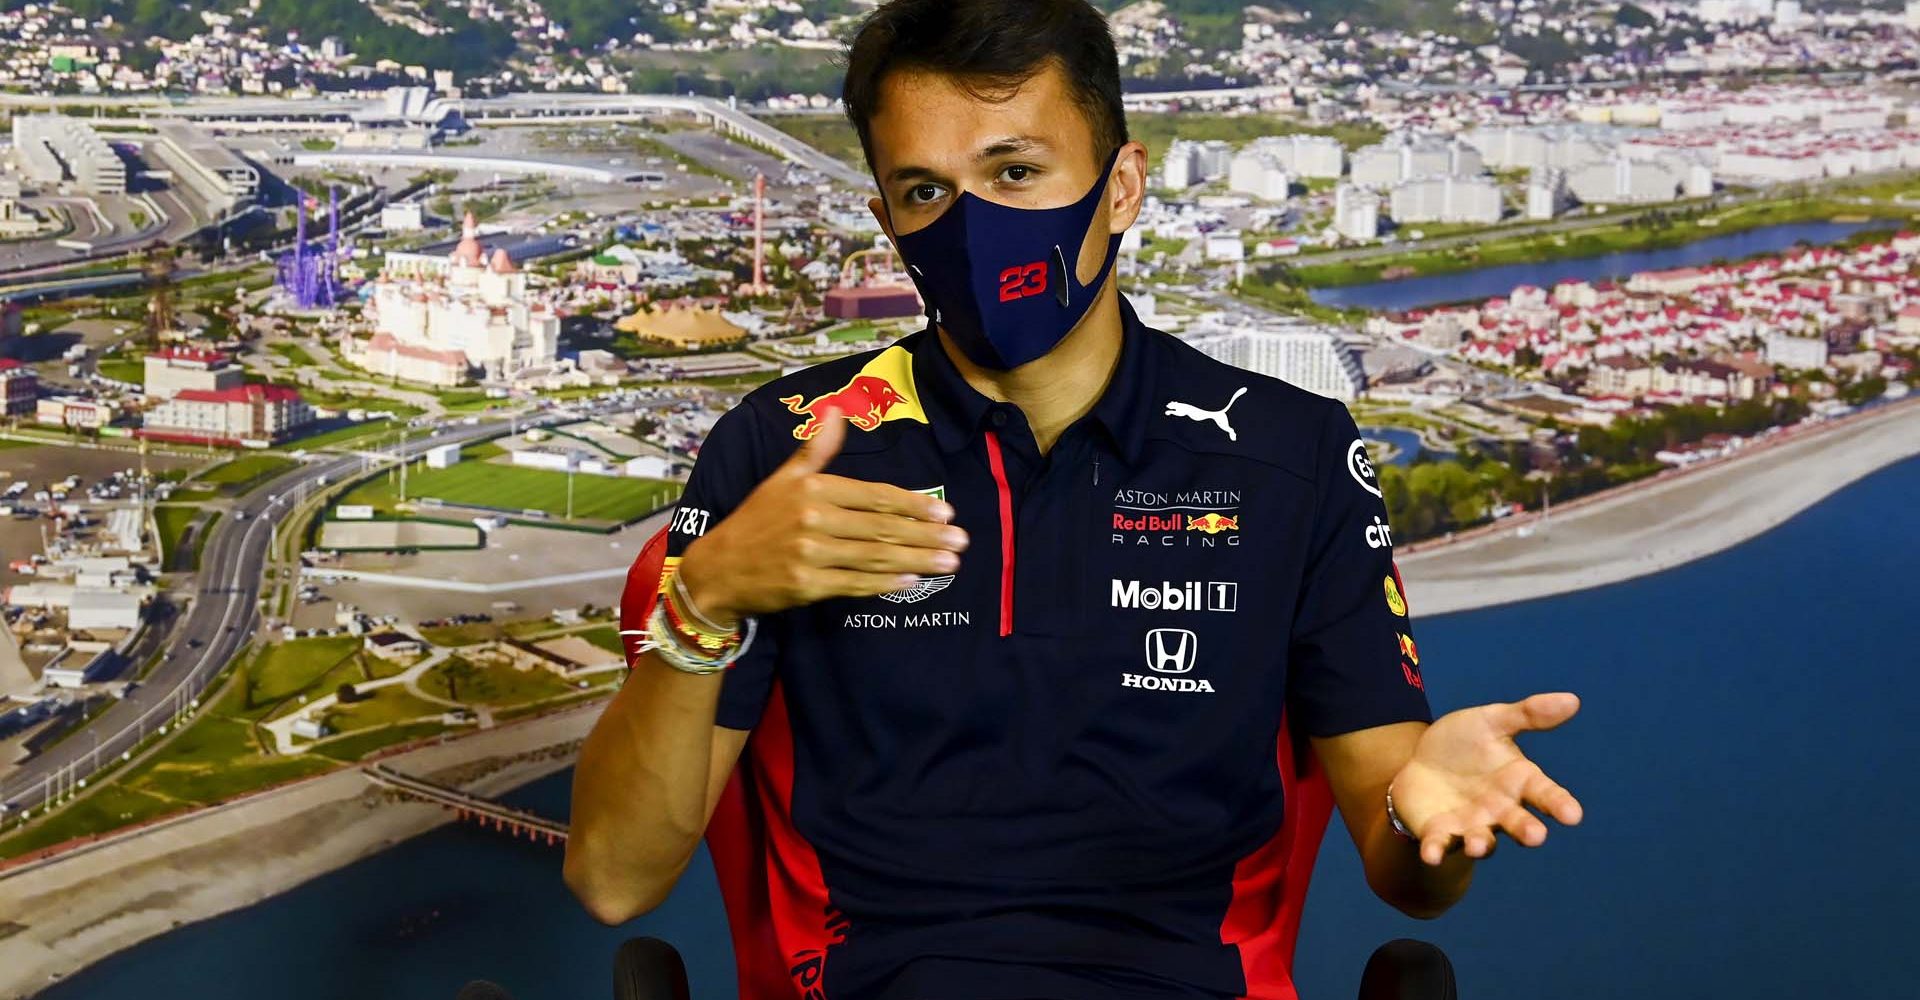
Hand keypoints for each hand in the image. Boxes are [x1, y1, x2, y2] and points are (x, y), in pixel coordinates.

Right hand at [677, 407, 968, 623]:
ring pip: (874, 556)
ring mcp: (810, 554)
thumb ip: (815, 451)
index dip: (912, 505)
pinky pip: (854, 584)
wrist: (717, 570)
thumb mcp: (781, 479)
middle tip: (961, 541)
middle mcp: (813, 519)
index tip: (945, 513)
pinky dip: (884, 583)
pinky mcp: (806, 586)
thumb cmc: (756, 521)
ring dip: (917, 560)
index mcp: (812, 489)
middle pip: (881, 527)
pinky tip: (912, 581)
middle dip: (925, 535)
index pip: (874, 497)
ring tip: (949, 563)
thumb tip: (836, 412)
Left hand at [1390, 692, 1583, 865]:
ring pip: (1482, 841)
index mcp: (1518, 781)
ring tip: (1478, 845)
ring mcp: (1470, 824)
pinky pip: (1439, 844)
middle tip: (1536, 836)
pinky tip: (1431, 855)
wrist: (1419, 761)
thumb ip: (1527, 714)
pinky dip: (1436, 850)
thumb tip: (1572, 700)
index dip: (1559, 804)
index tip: (1573, 815)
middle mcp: (1500, 809)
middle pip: (1518, 824)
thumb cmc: (1464, 744)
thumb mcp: (1491, 721)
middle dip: (1526, 831)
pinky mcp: (1439, 832)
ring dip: (1480, 845)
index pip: (1546, 794)